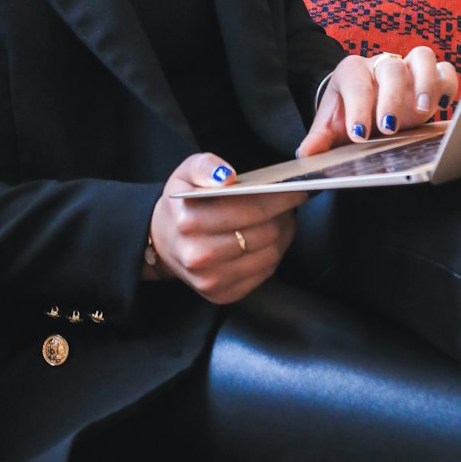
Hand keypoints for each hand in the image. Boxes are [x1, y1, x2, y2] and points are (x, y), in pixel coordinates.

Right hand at [147, 152, 304, 304]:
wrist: (163, 242)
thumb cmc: (182, 204)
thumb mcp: (185, 173)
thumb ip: (206, 166)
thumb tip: (228, 176)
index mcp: (190, 221)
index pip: (250, 209)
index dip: (280, 198)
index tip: (297, 188)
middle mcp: (199, 255)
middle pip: (265, 233)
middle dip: (284, 215)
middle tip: (289, 203)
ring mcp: (211, 279)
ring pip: (270, 255)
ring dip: (283, 235)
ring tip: (281, 219)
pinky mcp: (222, 294)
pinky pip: (264, 273)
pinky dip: (272, 254)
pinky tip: (268, 240)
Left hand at [298, 47, 458, 157]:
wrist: (363, 106)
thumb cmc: (347, 115)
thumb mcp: (330, 127)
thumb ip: (318, 141)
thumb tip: (305, 155)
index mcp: (351, 71)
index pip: (355, 82)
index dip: (358, 108)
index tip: (359, 134)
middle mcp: (381, 65)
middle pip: (390, 68)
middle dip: (391, 98)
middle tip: (388, 128)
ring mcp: (408, 69)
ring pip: (422, 57)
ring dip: (426, 83)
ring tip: (423, 111)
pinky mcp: (430, 78)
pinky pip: (446, 69)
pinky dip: (447, 84)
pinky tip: (444, 105)